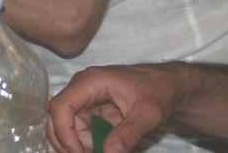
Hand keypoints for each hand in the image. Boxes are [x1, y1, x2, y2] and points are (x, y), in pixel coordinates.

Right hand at [48, 65, 178, 152]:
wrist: (168, 84)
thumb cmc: (158, 91)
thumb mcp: (148, 114)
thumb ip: (128, 133)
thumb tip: (109, 152)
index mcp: (91, 82)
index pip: (62, 106)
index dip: (64, 132)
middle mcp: (81, 88)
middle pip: (59, 117)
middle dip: (69, 141)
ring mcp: (84, 98)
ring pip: (70, 126)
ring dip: (84, 143)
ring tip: (110, 148)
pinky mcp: (90, 108)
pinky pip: (83, 129)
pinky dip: (92, 142)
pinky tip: (109, 145)